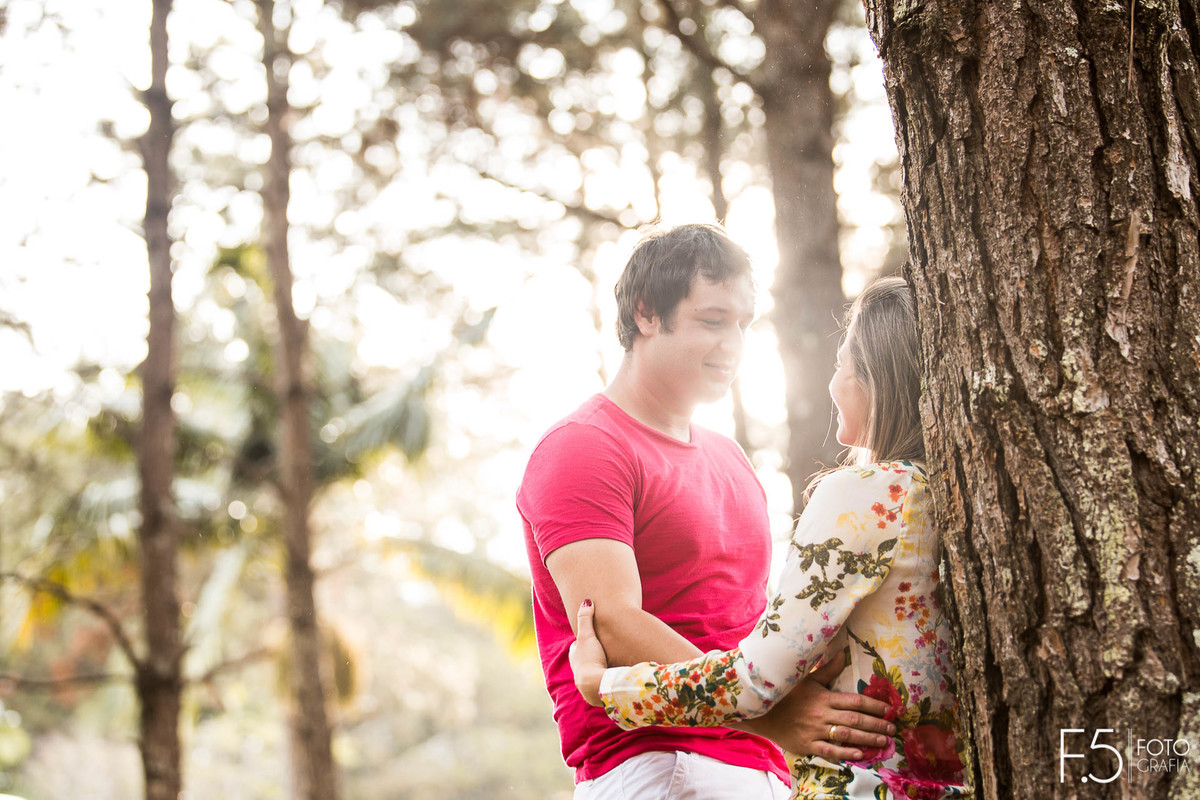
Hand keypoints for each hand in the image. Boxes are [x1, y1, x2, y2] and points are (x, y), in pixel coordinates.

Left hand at [568, 599, 608, 706]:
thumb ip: (586, 619)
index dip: (585, 640)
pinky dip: (605, 679)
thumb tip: (586, 601)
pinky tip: (613, 678)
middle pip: (585, 659)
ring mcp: (586, 682)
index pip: (578, 646)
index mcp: (575, 657)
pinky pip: (601, 682)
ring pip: (593, 672)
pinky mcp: (596, 692)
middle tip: (602, 650)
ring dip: (599, 668)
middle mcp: (578, 670)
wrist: (595, 685)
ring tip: (609, 664)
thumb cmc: (590, 659)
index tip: (593, 636)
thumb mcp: (588, 636)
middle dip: (592, 655)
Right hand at [733, 654, 895, 761]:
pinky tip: (860, 754)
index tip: (890, 710)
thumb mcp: (806, 679)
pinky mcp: (807, 745)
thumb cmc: (787, 694)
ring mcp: (815, 731)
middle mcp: (822, 714)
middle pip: (856, 720)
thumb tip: (843, 653)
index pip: (855, 701)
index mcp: (824, 697)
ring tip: (884, 742)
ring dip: (868, 740)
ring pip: (847, 737)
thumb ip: (827, 669)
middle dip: (877, 725)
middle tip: (893, 729)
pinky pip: (830, 751)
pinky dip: (846, 753)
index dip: (875, 705)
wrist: (762, 712)